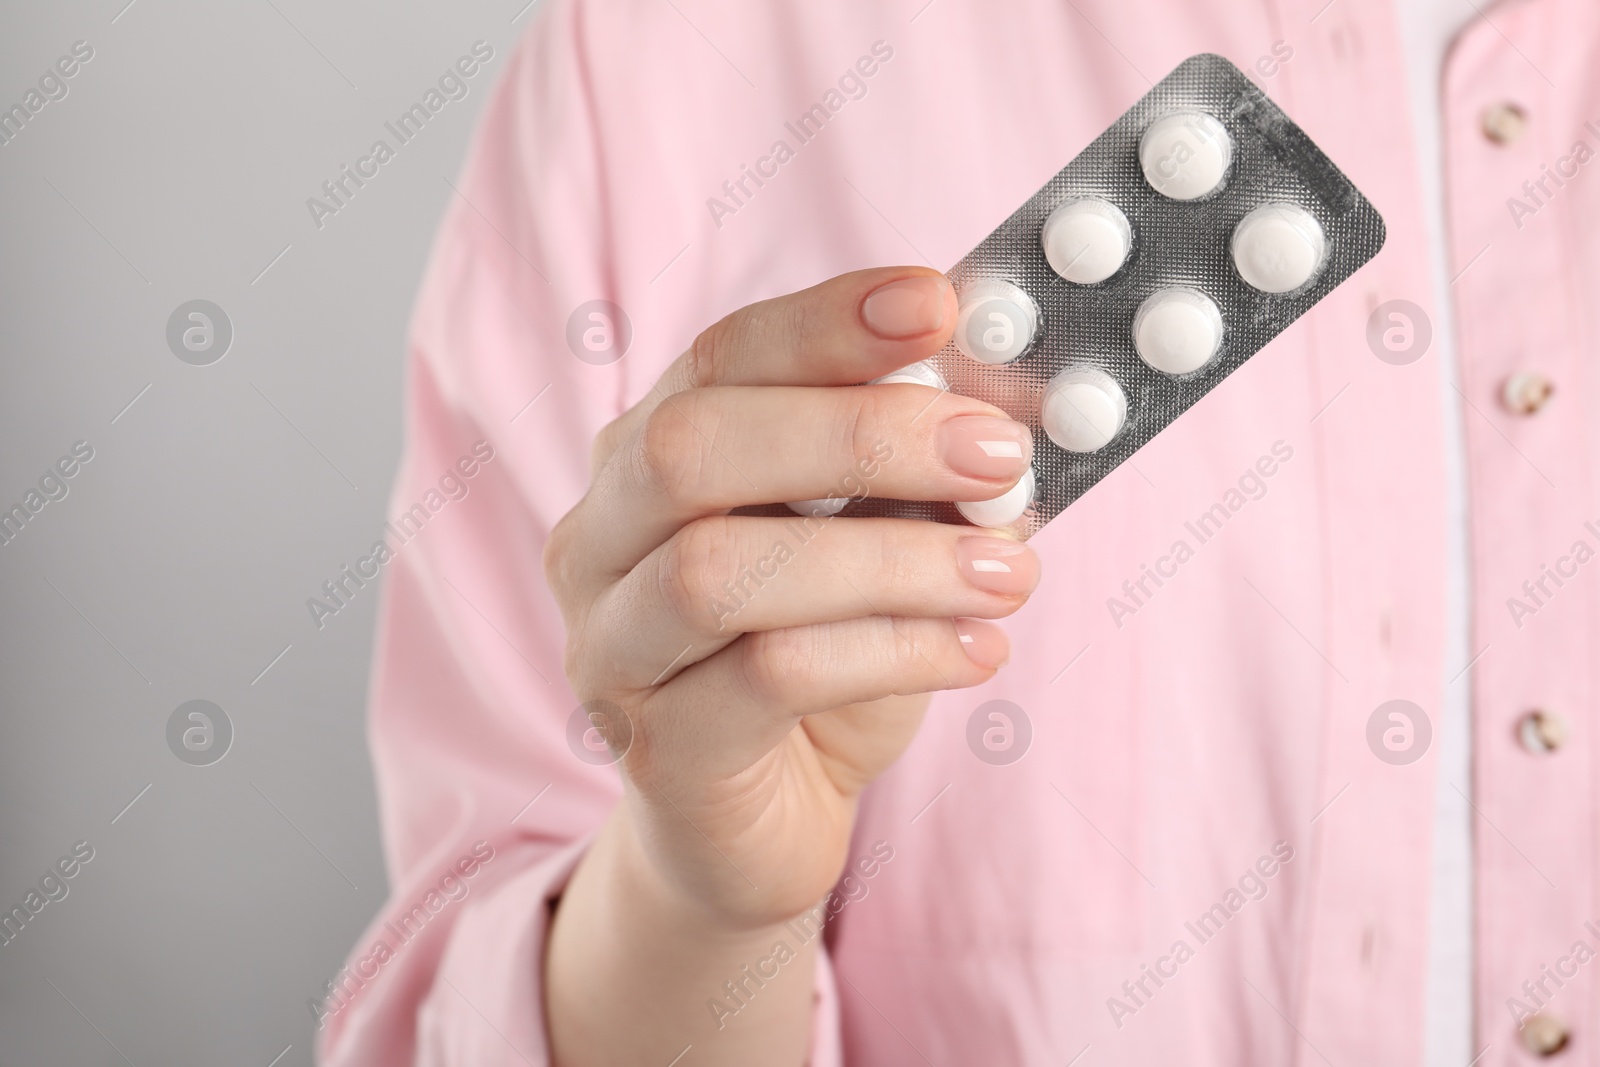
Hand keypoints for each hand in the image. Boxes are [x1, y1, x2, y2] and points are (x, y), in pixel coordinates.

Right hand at [543, 267, 1039, 1062]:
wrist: (757, 820)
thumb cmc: (818, 664)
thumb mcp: (872, 545)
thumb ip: (914, 472)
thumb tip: (1004, 394)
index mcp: (644, 459)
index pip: (717, 357)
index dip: (824, 322)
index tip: (939, 300)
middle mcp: (599, 540)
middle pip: (691, 447)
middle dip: (858, 434)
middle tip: (995, 451)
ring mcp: (611, 649)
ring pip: (722, 572)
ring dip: (890, 559)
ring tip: (1008, 572)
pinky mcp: (657, 751)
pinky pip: (768, 680)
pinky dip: (892, 652)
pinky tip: (978, 652)